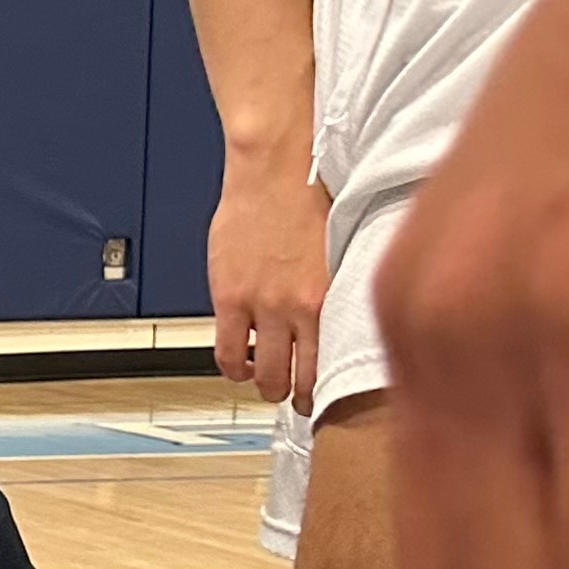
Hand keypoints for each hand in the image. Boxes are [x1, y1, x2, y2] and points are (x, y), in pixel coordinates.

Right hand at [208, 154, 327, 412]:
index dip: (335, 390)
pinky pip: (227, 352)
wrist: (276, 168)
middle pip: (302, 378)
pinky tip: (239, 364)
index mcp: (337, 296)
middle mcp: (303, 308)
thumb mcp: (341, 250)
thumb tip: (340, 313)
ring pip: (266, 373)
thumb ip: (337, 287)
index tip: (333, 396)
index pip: (339, 362)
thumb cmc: (312, 195)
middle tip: (299, 400)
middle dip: (300, 397)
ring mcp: (264, 306)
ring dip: (266, 386)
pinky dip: (233, 367)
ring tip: (266, 384)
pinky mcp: (230, 298)